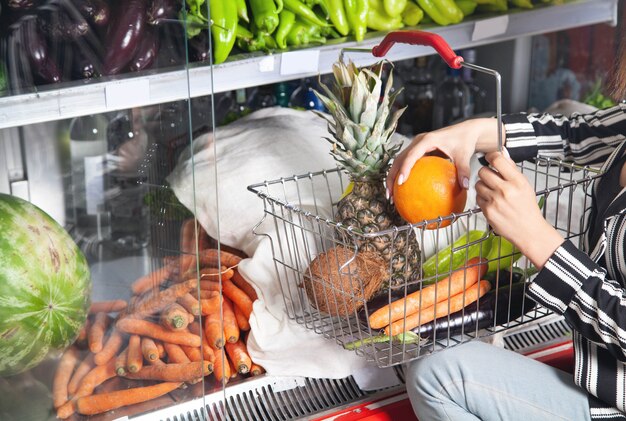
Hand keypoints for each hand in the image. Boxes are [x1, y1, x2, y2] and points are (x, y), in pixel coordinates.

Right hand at [386, 118, 501, 197]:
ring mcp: (416, 145)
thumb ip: (463, 170)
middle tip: (390, 193)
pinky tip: (403, 190)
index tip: (401, 182)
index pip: (411, 155)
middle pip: (399, 159)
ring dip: (393, 176)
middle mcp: (418, 141)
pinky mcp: (417, 150)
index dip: (404, 169)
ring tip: (391, 194)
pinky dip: (401, 175)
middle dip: (391, 176)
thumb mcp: (464, 155)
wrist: (464, 131)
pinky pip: (406, 163)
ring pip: (399, 161)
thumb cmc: (464, 141)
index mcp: (427, 140)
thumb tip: (464, 186)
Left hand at [477, 151, 563, 268]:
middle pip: (483, 171)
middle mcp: (506, 190)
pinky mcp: (487, 211)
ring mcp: (495, 201)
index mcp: (517, 181)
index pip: (498, 160)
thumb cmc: (527, 207)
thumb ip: (511, 169)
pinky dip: (482, 198)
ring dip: (483, 186)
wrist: (529, 230)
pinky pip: (478, 198)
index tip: (490, 158)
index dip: (491, 156)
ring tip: (492, 191)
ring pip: (478, 184)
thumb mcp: (525, 185)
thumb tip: (502, 152)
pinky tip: (491, 201)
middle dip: (486, 173)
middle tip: (491, 178)